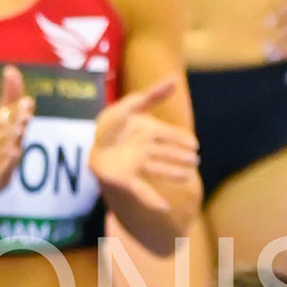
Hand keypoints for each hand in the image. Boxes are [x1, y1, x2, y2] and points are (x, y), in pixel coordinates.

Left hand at [88, 77, 198, 220]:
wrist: (92, 144)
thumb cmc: (112, 124)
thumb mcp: (130, 106)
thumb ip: (152, 95)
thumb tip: (175, 79)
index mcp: (149, 133)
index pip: (169, 135)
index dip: (182, 139)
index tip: (194, 144)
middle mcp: (146, 150)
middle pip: (167, 153)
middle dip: (180, 157)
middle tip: (194, 161)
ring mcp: (137, 164)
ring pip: (159, 169)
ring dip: (172, 173)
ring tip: (186, 176)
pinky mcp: (126, 179)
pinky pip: (141, 190)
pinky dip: (152, 199)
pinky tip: (164, 207)